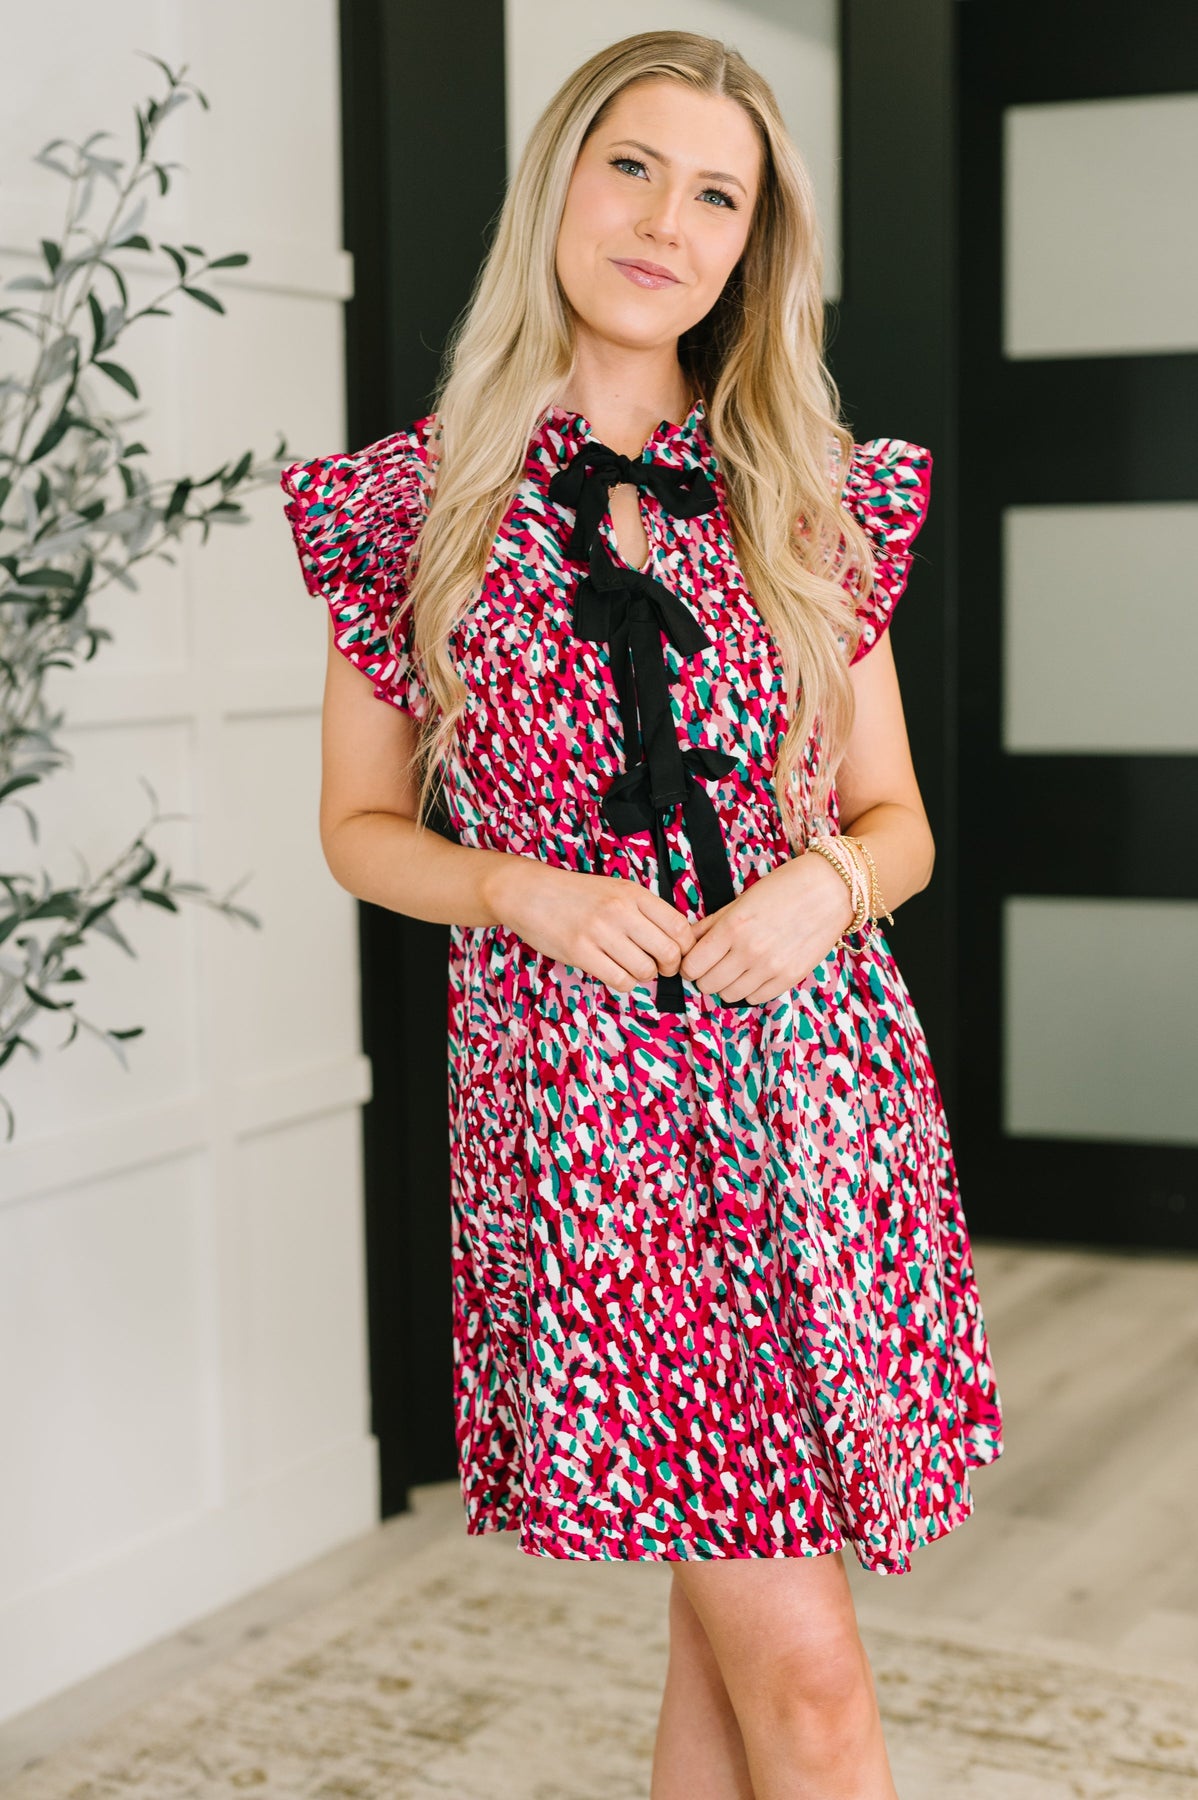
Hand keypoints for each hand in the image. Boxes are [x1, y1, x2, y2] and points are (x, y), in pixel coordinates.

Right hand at [490, 857, 697, 994]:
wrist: (531, 893)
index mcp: (634, 894)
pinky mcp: (581, 952)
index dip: (686, 948)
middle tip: (660, 968)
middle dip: (670, 967)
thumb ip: (645, 910)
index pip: (680, 927)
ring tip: (632, 968)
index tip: (678, 954)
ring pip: (645, 970)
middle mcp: (620, 911)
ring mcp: (600, 932)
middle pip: (668, 952)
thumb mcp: (616, 889)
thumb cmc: (577, 895)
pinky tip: (616, 972)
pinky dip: (625, 983)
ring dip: (644, 976)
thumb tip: (677, 939)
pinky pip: (619, 980)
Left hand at [680, 850, 854, 1003]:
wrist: (830, 890)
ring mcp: (770, 967)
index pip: (693, 965)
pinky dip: (750, 989)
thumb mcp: (740, 901)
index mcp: (732, 927)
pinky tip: (754, 973)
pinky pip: (755, 998)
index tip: (696, 960)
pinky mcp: (789, 978)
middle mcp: (749, 951)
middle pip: (707, 985)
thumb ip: (710, 924)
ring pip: (729, 995)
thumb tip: (687, 942)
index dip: (690, 965)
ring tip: (736, 968)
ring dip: (727, 984)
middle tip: (714, 965)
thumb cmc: (784, 888)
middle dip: (706, 976)